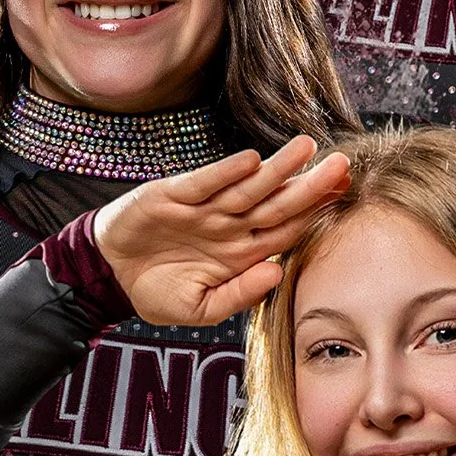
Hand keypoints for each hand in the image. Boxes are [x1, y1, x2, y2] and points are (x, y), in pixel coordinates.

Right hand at [92, 138, 351, 326]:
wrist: (110, 275)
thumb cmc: (158, 291)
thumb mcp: (200, 308)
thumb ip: (238, 295)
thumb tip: (275, 276)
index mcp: (242, 252)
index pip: (287, 231)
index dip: (315, 215)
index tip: (345, 198)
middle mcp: (229, 225)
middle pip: (277, 204)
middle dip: (310, 186)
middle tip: (342, 164)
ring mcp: (204, 209)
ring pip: (248, 187)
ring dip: (277, 168)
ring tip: (306, 147)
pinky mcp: (173, 195)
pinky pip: (204, 183)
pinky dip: (225, 172)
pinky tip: (251, 160)